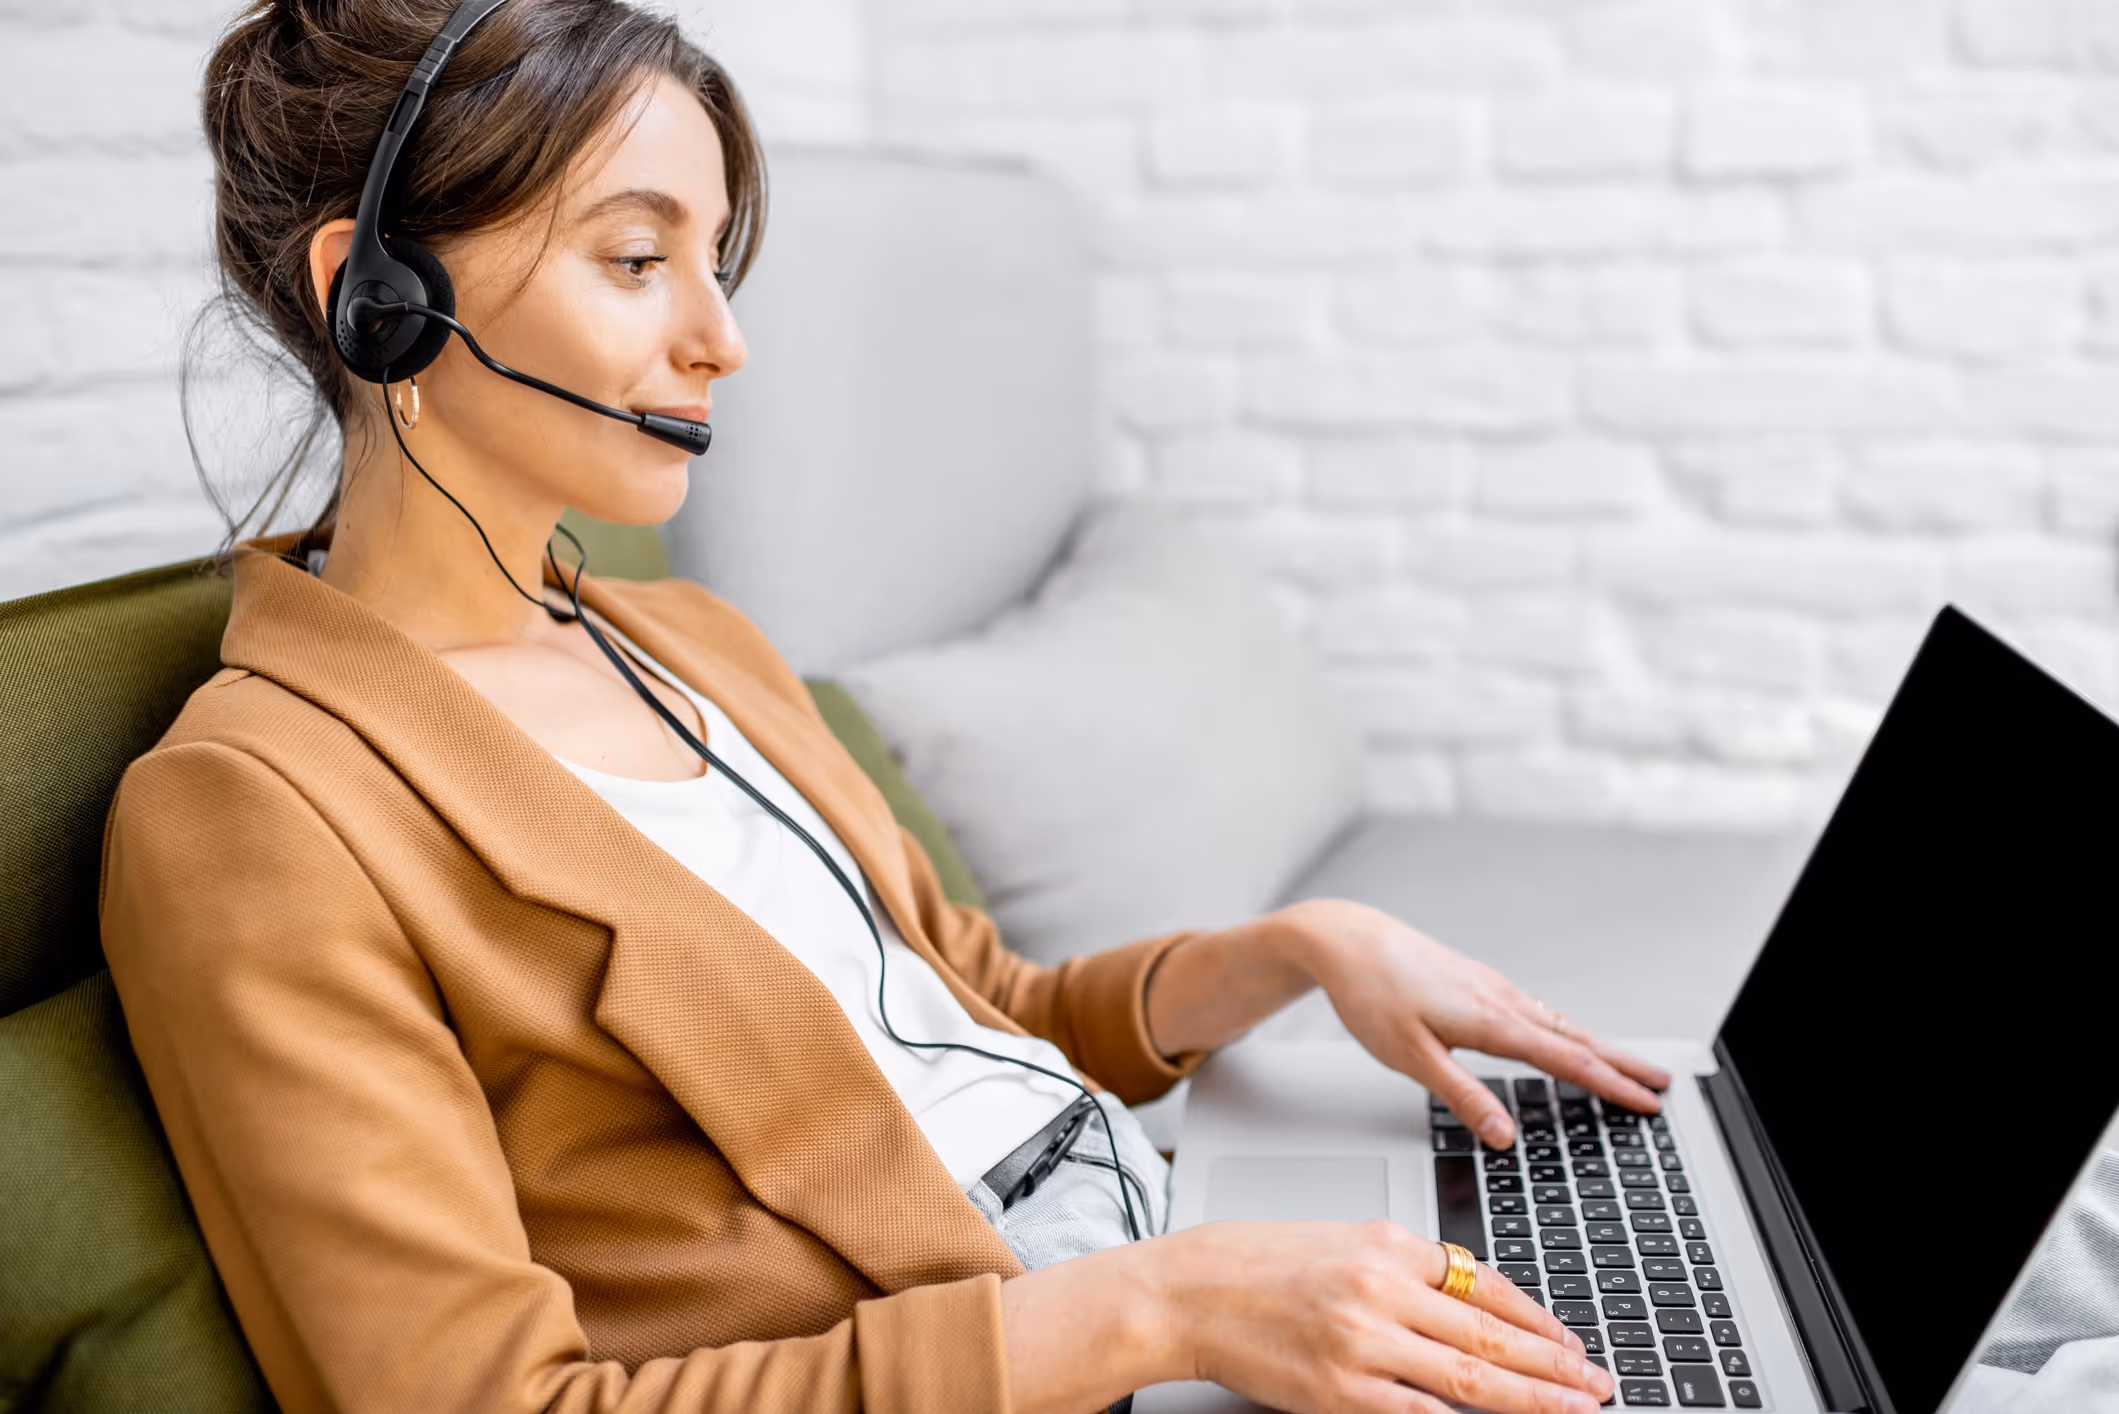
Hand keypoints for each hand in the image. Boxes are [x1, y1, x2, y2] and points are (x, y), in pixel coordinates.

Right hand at [1159, 1220, 1614, 1413]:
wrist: (1186, 1291)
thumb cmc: (1254, 1265)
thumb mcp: (1339, 1242)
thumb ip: (1402, 1268)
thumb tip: (1466, 1300)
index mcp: (1385, 1243)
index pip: (1483, 1282)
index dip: (1538, 1318)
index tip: (1572, 1342)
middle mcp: (1380, 1289)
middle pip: (1489, 1334)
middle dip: (1554, 1365)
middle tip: (1599, 1382)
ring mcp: (1362, 1343)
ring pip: (1469, 1378)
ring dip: (1532, 1399)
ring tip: (1575, 1409)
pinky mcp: (1339, 1392)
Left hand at [1284, 897, 1671, 1146]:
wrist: (1345, 938)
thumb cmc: (1370, 994)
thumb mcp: (1409, 1056)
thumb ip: (1461, 1095)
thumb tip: (1504, 1136)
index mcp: (1491, 1020)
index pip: (1566, 1060)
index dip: (1610, 1085)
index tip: (1648, 1103)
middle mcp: (1501, 999)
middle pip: (1575, 1037)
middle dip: (1622, 1064)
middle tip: (1664, 1085)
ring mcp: (1491, 987)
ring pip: (1557, 1022)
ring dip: (1598, 1046)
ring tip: (1629, 1066)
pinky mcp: (1477, 982)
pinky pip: (1536, 1011)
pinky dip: (1564, 1030)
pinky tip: (1564, 1038)